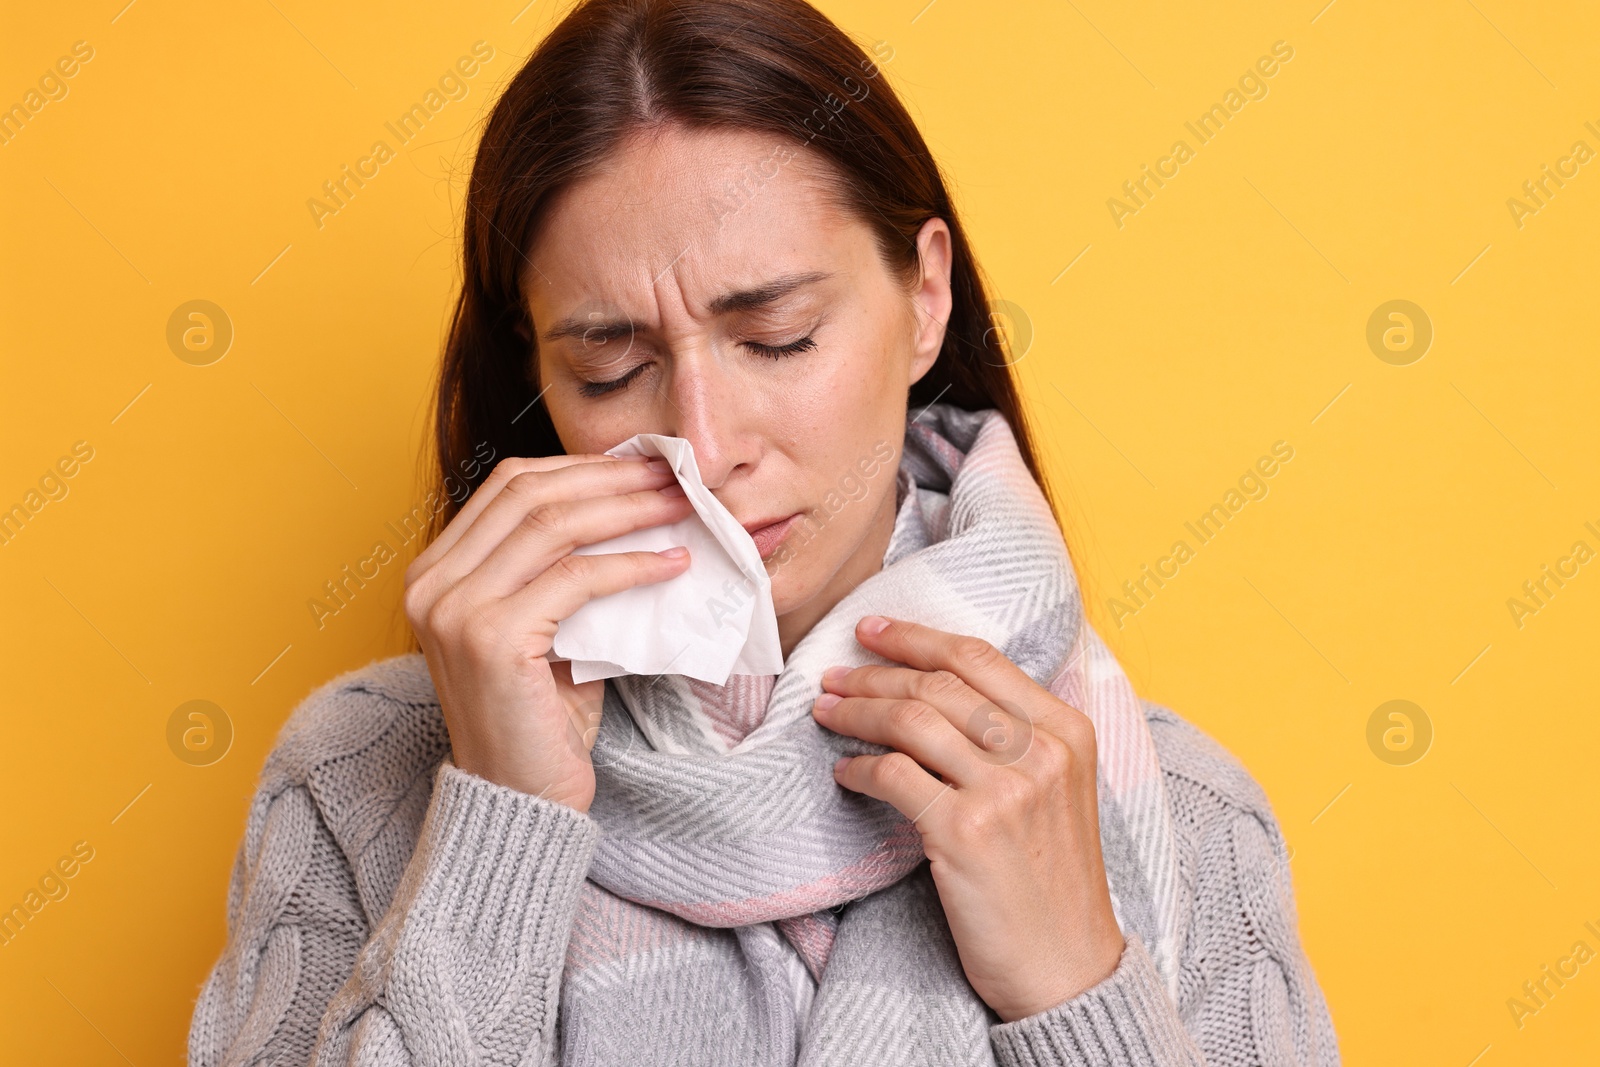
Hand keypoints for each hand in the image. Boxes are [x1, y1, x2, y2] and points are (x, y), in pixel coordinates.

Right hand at [403, 453, 693, 810]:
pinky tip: (672, 562)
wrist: (520, 800)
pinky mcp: (492, 639)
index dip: (579, 467)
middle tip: (672, 474)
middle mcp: (431, 584)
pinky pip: (576, 579)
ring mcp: (454, 610)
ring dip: (628, 509)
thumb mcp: (542, 628)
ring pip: (555, 527)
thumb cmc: (539, 717)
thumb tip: (632, 507)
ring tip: (681, 506)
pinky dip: (631, 564)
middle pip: (530, 494)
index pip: (509, 486)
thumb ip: (559, 569)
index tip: (639, 465)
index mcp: (434, 572)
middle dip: (610, 478)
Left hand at [811, 615, 1124, 1021]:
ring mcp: (1004, 791)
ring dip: (856, 711)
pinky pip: (892, 776)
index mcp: (1067, 731)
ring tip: (826, 713)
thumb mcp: (1059, 792)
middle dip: (875, 673)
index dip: (917, 637)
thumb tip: (941, 690)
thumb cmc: (1053, 882)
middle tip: (833, 676)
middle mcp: (1040, 753)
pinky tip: (845, 774)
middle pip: (939, 684)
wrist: (1068, 968)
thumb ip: (1019, 737)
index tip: (872, 630)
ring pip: (911, 721)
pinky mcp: (965, 833)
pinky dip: (858, 768)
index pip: (980, 658)